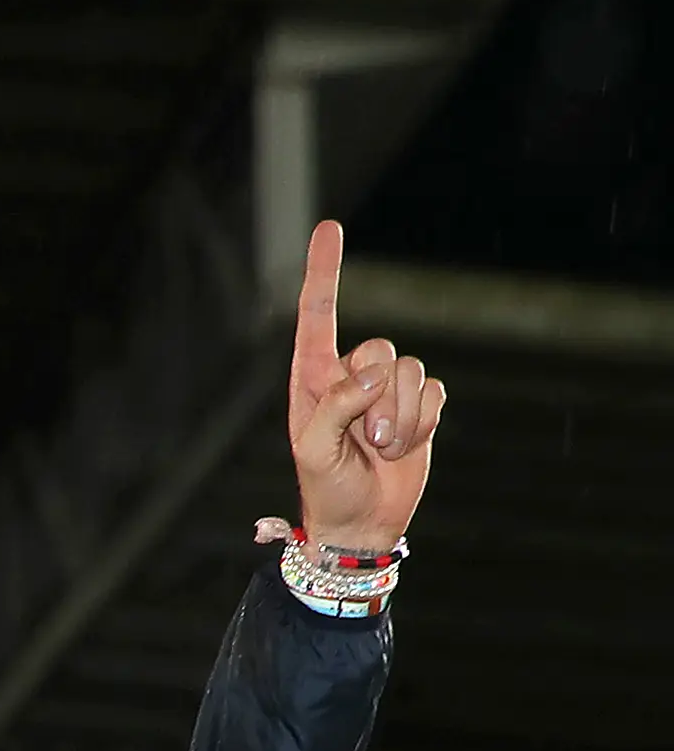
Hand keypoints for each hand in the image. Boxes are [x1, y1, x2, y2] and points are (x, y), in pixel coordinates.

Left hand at [286, 221, 442, 555]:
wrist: (362, 523)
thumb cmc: (327, 488)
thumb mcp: (315, 452)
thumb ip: (336, 406)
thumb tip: (374, 371)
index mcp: (313, 378)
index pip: (317, 315)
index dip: (324, 271)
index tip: (330, 226)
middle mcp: (351, 375)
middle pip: (382, 348)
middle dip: (381, 399)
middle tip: (368, 440)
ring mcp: (388, 389)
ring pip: (412, 372)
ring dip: (402, 418)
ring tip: (382, 449)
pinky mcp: (420, 404)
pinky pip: (436, 392)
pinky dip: (424, 423)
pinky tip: (404, 447)